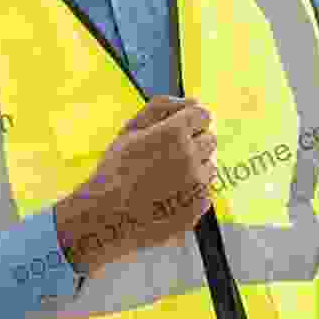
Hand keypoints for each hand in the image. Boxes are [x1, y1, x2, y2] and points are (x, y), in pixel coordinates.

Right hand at [54, 95, 216, 274]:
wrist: (108, 215)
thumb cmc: (116, 169)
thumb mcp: (131, 128)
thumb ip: (162, 107)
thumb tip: (193, 102)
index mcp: (174, 133)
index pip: (204, 115)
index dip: (190, 120)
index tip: (179, 129)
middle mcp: (190, 157)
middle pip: (210, 139)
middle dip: (194, 142)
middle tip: (168, 154)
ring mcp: (197, 185)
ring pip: (210, 167)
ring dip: (194, 167)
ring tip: (165, 176)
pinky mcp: (198, 208)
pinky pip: (205, 192)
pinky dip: (191, 192)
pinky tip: (168, 194)